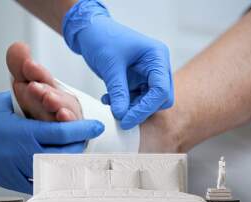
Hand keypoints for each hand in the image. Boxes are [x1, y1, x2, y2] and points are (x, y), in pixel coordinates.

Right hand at [0, 92, 103, 193]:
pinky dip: (51, 178)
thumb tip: (61, 107)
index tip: (97, 126)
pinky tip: (60, 170)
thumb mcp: (10, 102)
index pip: (62, 134)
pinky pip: (38, 185)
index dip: (83, 130)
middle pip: (63, 157)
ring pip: (53, 174)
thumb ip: (36, 107)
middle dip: (80, 149)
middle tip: (88, 141)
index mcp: (21, 132)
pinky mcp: (10, 182)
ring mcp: (14, 172)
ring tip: (80, 156)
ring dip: (68, 165)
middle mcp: (20, 155)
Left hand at [63, 0, 173, 129]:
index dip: (145, 109)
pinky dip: (123, 104)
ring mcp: (147, 74)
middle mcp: (156, 66)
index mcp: (156, 57)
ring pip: (148, 102)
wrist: (90, 32)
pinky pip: (135, 100)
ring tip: (110, 103)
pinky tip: (108, 99)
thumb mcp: (110, 67)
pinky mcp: (136, 81)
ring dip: (130, 108)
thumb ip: (118, 92)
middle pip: (160, 99)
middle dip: (140, 110)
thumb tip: (122, 116)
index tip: (126, 120)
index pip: (161, 90)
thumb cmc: (102, 39)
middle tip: (120, 116)